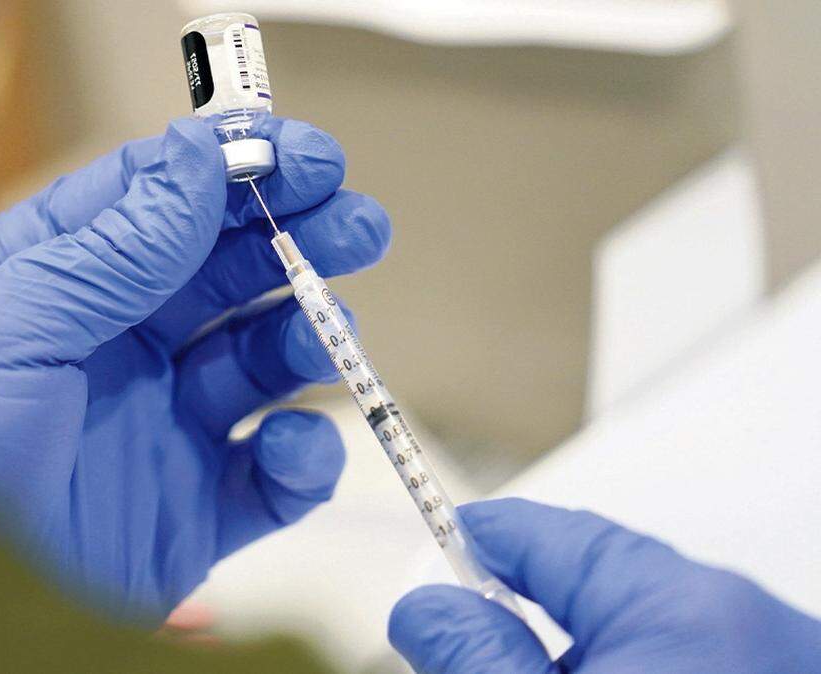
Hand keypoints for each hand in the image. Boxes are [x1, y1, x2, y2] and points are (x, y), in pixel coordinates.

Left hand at [0, 118, 390, 620]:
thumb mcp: (1, 325)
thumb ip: (111, 250)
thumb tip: (196, 159)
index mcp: (59, 283)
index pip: (162, 205)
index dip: (236, 172)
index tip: (306, 156)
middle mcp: (116, 348)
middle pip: (226, 274)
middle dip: (296, 242)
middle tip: (355, 225)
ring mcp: (157, 428)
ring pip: (261, 364)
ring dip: (307, 336)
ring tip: (328, 331)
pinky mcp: (189, 513)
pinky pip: (270, 478)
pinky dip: (300, 460)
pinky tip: (289, 446)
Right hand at [388, 498, 820, 672]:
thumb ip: (479, 660)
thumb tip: (425, 608)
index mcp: (684, 606)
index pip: (546, 532)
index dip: (473, 535)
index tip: (431, 544)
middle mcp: (745, 618)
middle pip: (594, 584)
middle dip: (523, 614)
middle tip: (470, 655)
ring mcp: (774, 653)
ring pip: (641, 630)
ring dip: (580, 654)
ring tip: (535, 673)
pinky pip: (686, 653)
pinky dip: (638, 665)